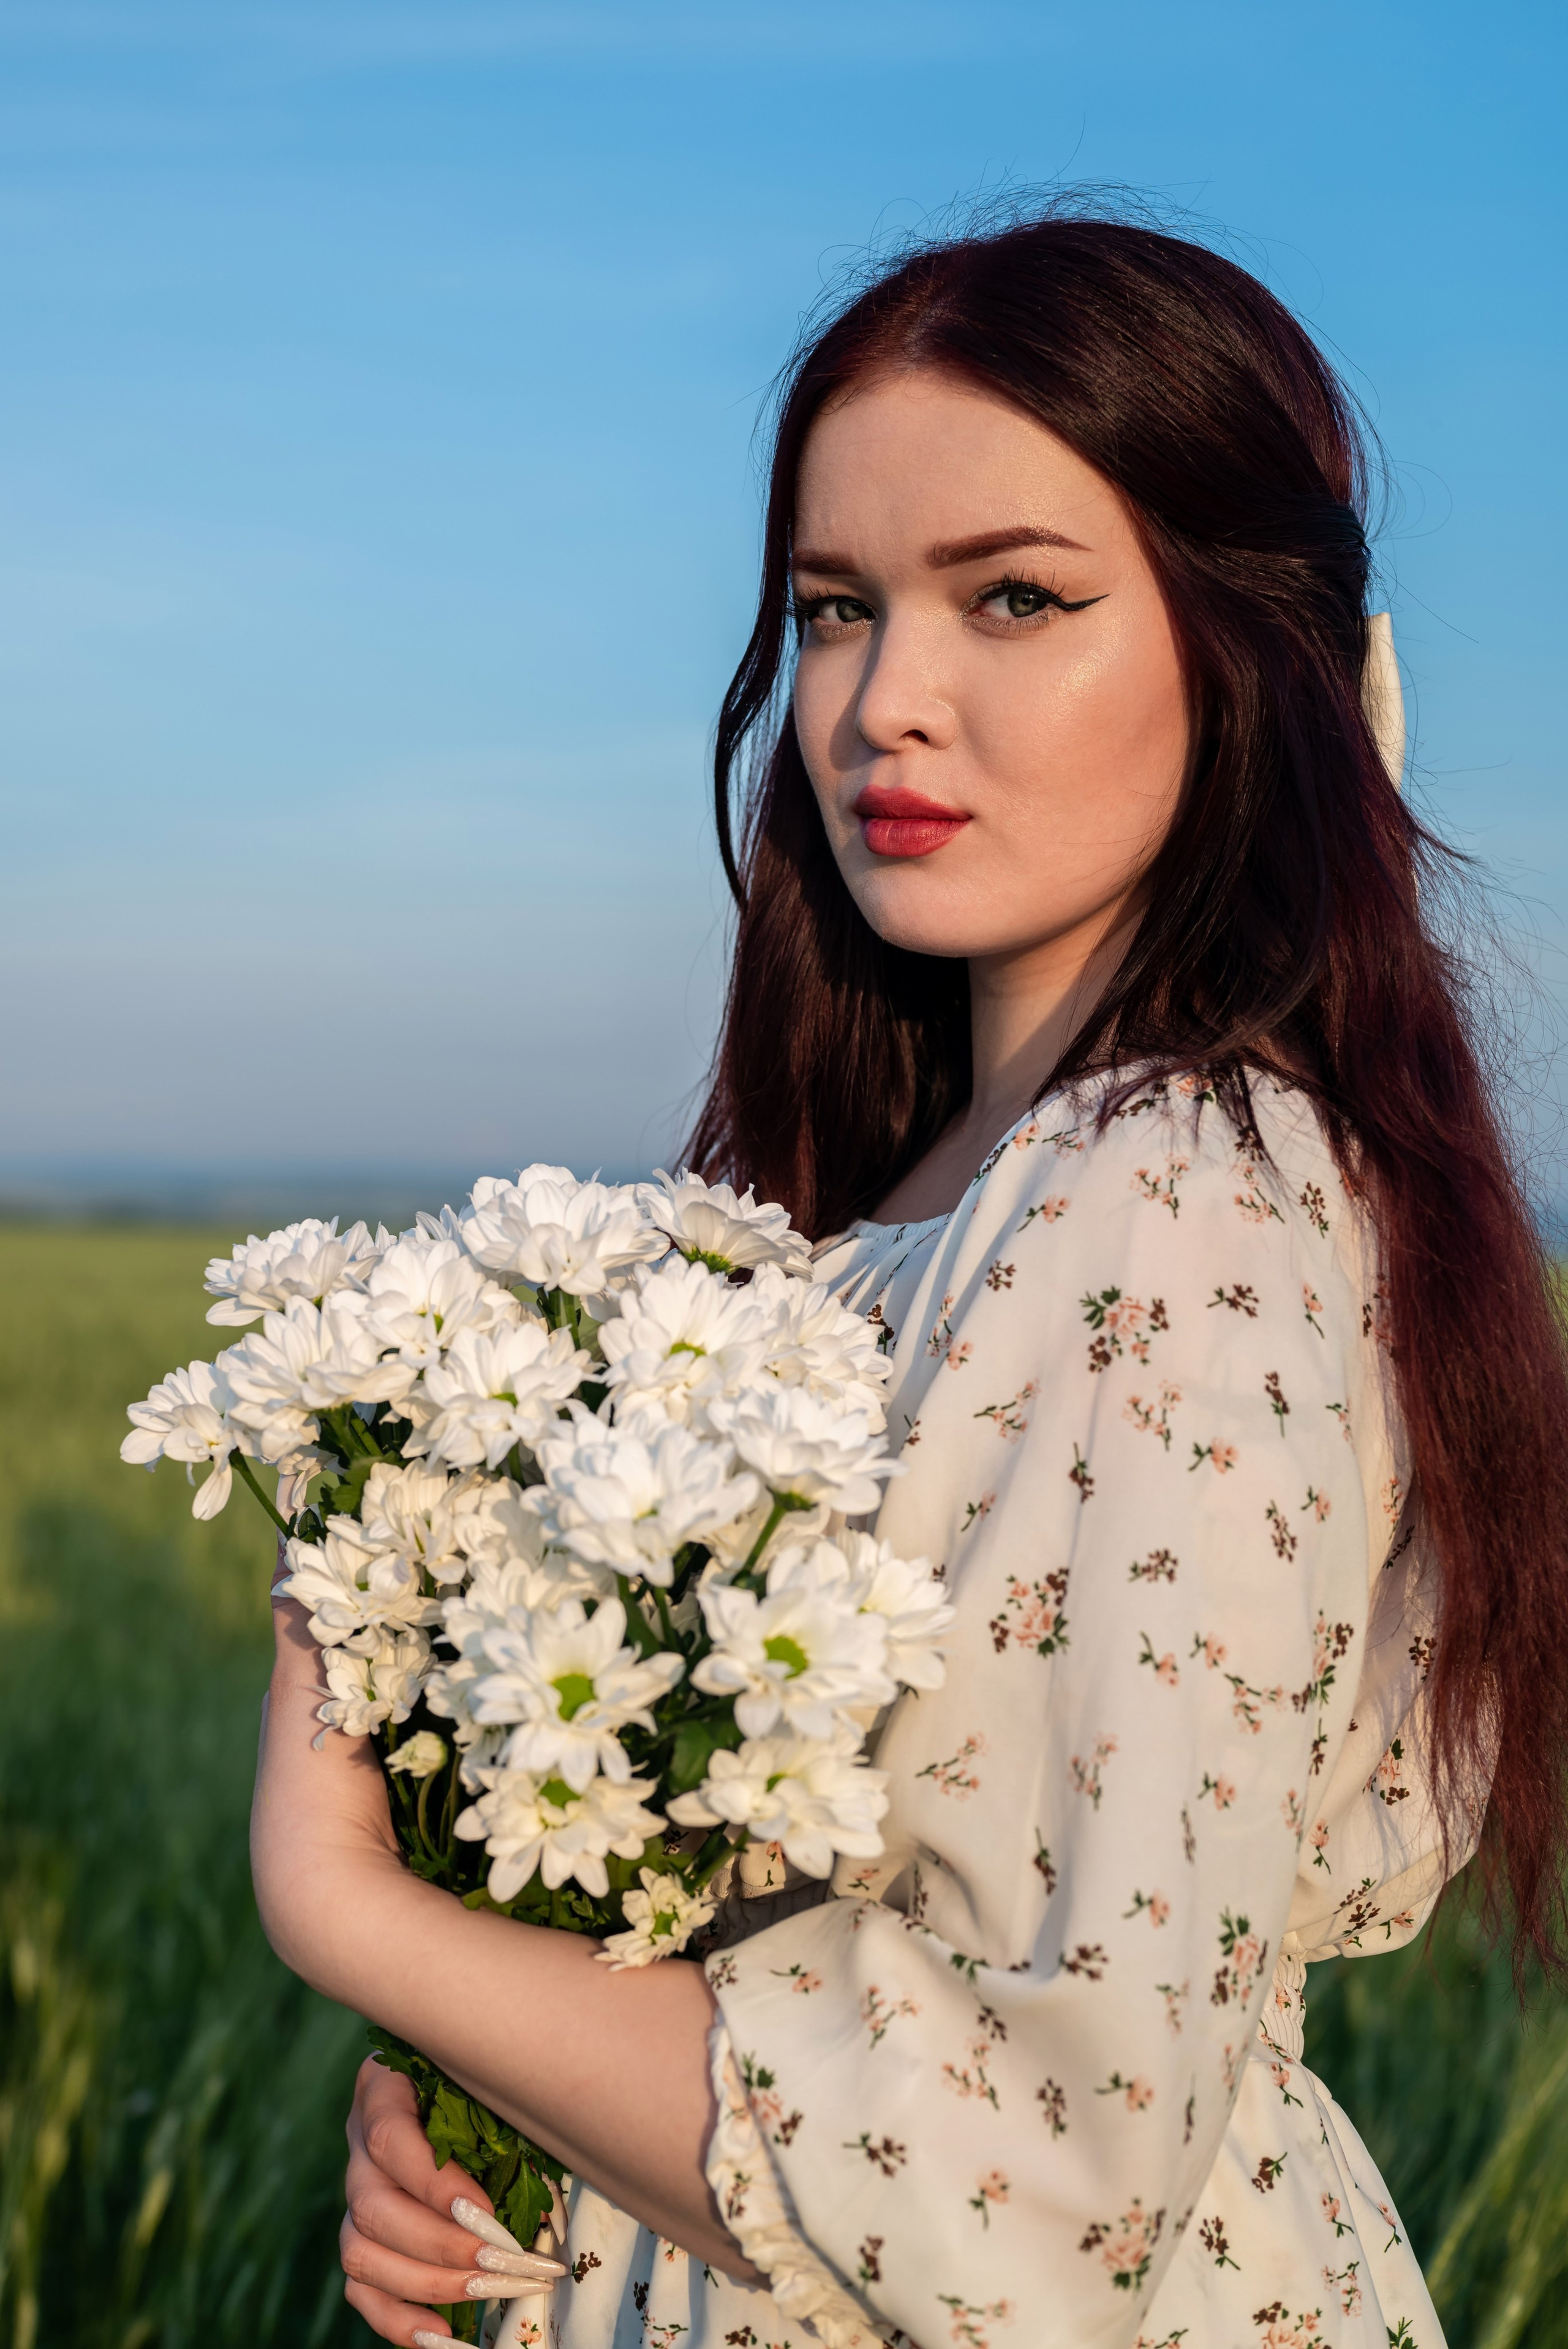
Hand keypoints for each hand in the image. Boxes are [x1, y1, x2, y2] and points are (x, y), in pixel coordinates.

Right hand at [341, 2056, 566, 2343]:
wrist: (462, 2091)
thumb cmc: (491, 2086)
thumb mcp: (494, 2086)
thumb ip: (506, 2124)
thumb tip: (545, 2209)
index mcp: (384, 2088)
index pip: (388, 2137)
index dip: (434, 2183)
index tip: (488, 2214)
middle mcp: (358, 2143)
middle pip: (372, 2207)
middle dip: (442, 2245)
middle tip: (505, 2262)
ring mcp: (354, 2194)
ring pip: (360, 2253)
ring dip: (428, 2283)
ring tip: (491, 2291)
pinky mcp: (360, 2239)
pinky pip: (361, 2290)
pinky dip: (398, 2319)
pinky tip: (444, 2332)